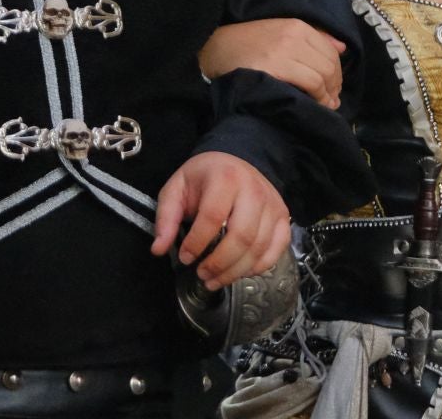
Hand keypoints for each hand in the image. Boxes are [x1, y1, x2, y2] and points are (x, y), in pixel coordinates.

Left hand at [151, 151, 291, 289]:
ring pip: (258, 247)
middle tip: (202, 275)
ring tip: (215, 280)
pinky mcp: (283, 217)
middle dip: (219, 263)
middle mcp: (254, 190)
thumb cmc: (204, 178)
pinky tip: (239, 272)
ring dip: (235, 271)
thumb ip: (166, 217)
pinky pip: (276, 249)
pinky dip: (258, 267)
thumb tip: (158, 250)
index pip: (213, 216)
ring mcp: (272, 204)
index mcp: (225, 178)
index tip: (185, 258)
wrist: (235, 160)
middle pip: (241, 236)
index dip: (197, 243)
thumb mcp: (176, 189)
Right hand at [198, 19, 344, 109]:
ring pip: (322, 75)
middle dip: (335, 85)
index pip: (330, 51)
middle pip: (329, 64)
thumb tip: (341, 48)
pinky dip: (318, 96)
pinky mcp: (276, 67)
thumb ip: (313, 38)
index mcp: (298, 26)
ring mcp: (285, 50)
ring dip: (328, 94)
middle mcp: (294, 35)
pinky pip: (310, 83)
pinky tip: (316, 104)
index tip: (334, 88)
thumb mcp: (281, 33)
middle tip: (332, 101)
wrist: (217, 49)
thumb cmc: (249, 44)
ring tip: (326, 106)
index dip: (337, 73)